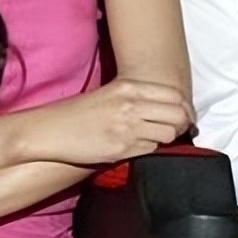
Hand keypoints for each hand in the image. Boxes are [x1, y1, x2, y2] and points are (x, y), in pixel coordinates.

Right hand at [26, 77, 194, 165]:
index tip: (185, 116)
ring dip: (168, 139)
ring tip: (157, 139)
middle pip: (178, 115)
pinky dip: (151, 150)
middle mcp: (131, 105)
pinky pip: (151, 150)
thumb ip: (138, 97)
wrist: (52, 129)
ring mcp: (127, 127)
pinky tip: (140, 147)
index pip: (175, 96)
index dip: (185, 108)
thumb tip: (167, 107)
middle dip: (183, 125)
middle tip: (178, 131)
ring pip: (168, 135)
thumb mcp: (111, 93)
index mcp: (130, 87)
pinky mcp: (121, 149)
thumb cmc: (81, 112)